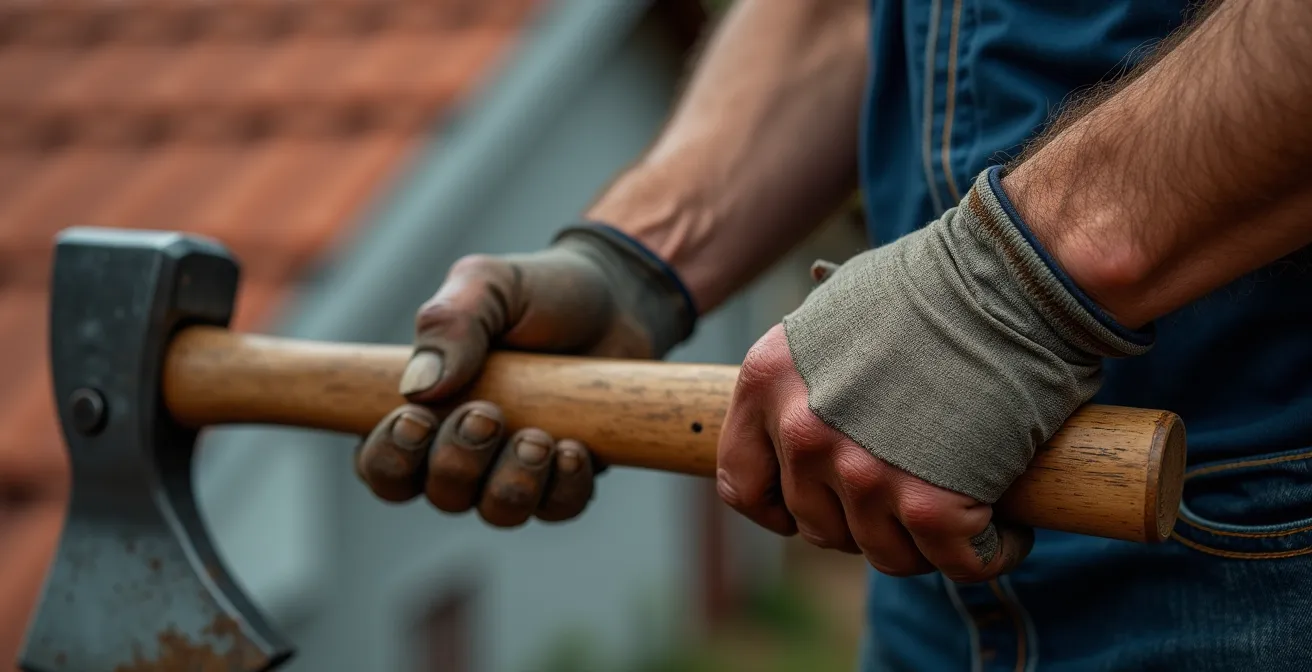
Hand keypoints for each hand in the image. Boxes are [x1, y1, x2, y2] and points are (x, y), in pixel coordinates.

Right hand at [354, 226, 694, 526]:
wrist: (617, 298)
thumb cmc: (538, 292)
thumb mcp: (486, 285)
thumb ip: (447, 322)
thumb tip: (418, 386)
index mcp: (424, 409)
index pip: (380, 463)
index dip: (390, 457)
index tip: (417, 418)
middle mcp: (464, 450)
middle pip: (440, 494)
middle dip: (458, 463)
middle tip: (488, 414)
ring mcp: (517, 468)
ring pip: (498, 511)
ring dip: (513, 483)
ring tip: (539, 437)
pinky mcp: (568, 475)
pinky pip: (558, 507)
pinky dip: (563, 487)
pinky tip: (573, 448)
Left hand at [716, 170, 1151, 580]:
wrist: (1014, 276)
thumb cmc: (937, 282)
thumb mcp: (837, 312)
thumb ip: (807, 373)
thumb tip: (802, 410)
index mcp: (766, 382)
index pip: (742, 485)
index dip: (781, 507)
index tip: (817, 506)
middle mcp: (802, 432)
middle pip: (818, 526)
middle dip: (865, 520)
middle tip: (912, 494)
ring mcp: (862, 472)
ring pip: (885, 553)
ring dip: (925, 541)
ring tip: (963, 505)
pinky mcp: (931, 504)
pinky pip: (956, 563)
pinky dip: (988, 553)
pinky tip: (1006, 528)